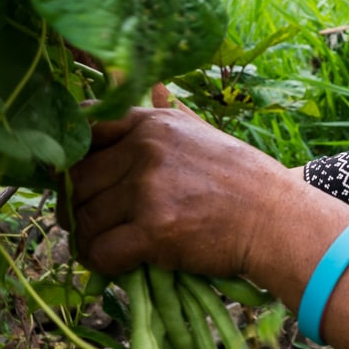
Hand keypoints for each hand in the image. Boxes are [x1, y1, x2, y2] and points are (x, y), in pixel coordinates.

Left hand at [67, 86, 292, 279]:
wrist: (276, 220)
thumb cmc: (243, 180)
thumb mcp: (204, 133)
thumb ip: (170, 113)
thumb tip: (152, 85)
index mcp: (152, 123)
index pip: (85, 130)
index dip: (71, 160)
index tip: (78, 181)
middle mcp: (145, 150)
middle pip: (77, 181)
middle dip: (76, 207)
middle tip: (91, 224)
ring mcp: (148, 190)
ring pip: (84, 219)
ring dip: (89, 239)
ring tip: (105, 246)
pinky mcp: (153, 230)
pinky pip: (101, 250)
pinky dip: (103, 262)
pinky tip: (120, 263)